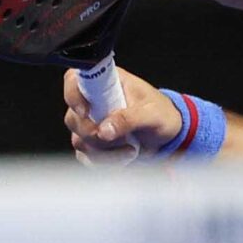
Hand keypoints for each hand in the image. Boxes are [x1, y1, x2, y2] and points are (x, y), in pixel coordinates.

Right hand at [63, 63, 179, 165]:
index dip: (73, 96)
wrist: (169, 135)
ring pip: (79, 140)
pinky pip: (86, 156)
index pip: (74, 81)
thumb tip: (104, 131)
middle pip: (73, 118)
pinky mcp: (93, 143)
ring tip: (131, 149)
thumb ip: (129, 119)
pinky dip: (105, 161)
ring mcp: (91, 123)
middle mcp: (93, 102)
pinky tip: (125, 156)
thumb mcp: (152, 114)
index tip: (86, 113)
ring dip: (104, 151)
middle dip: (94, 134)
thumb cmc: (162, 114)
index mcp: (105, 83)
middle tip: (121, 138)